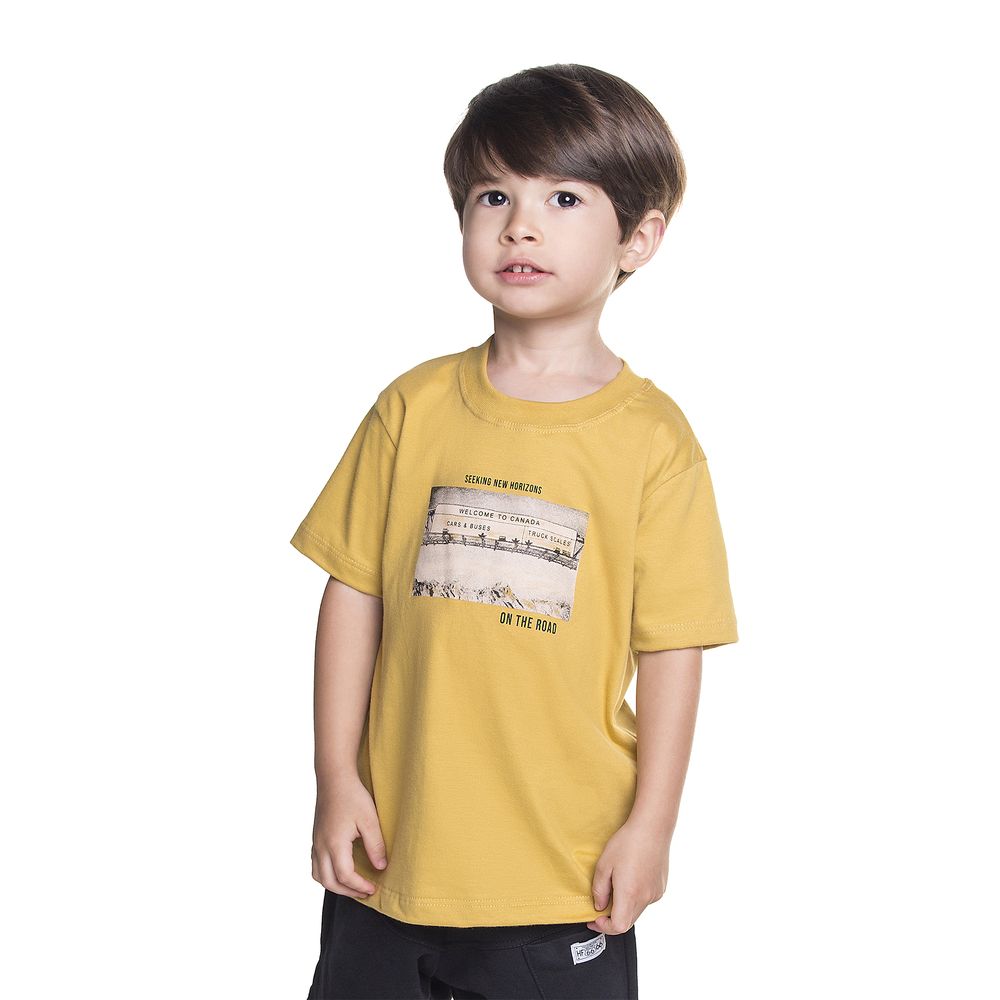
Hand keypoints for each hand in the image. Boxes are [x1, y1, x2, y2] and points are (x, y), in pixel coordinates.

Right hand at [311, 774, 388, 898]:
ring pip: (319, 875)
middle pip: (329, 882)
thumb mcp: (369, 820)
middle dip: (347, 891)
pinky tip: (340, 869)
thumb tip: (380, 867)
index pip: (345, 876)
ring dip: (335, 885)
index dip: (360, 886)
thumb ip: (375, 845)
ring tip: (352, 885)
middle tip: (365, 892)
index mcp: (334, 844)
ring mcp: (316, 842)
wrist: (334, 778)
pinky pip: (316, 865)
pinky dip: (327, 874)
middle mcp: (321, 846)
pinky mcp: (316, 837)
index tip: (373, 888)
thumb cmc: (352, 796)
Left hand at [586, 816, 669, 933]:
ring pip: (637, 911)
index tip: (595, 919)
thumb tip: (599, 906)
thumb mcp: (604, 864)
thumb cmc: (627, 842)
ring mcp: (655, 894)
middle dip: (613, 917)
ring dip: (625, 906)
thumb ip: (599, 890)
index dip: (605, 927)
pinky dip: (636, 897)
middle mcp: (645, 898)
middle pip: (628, 921)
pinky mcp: (661, 887)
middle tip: (602, 904)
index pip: (618, 926)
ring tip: (617, 885)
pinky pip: (646, 900)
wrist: (652, 828)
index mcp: (629, 894)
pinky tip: (632, 878)